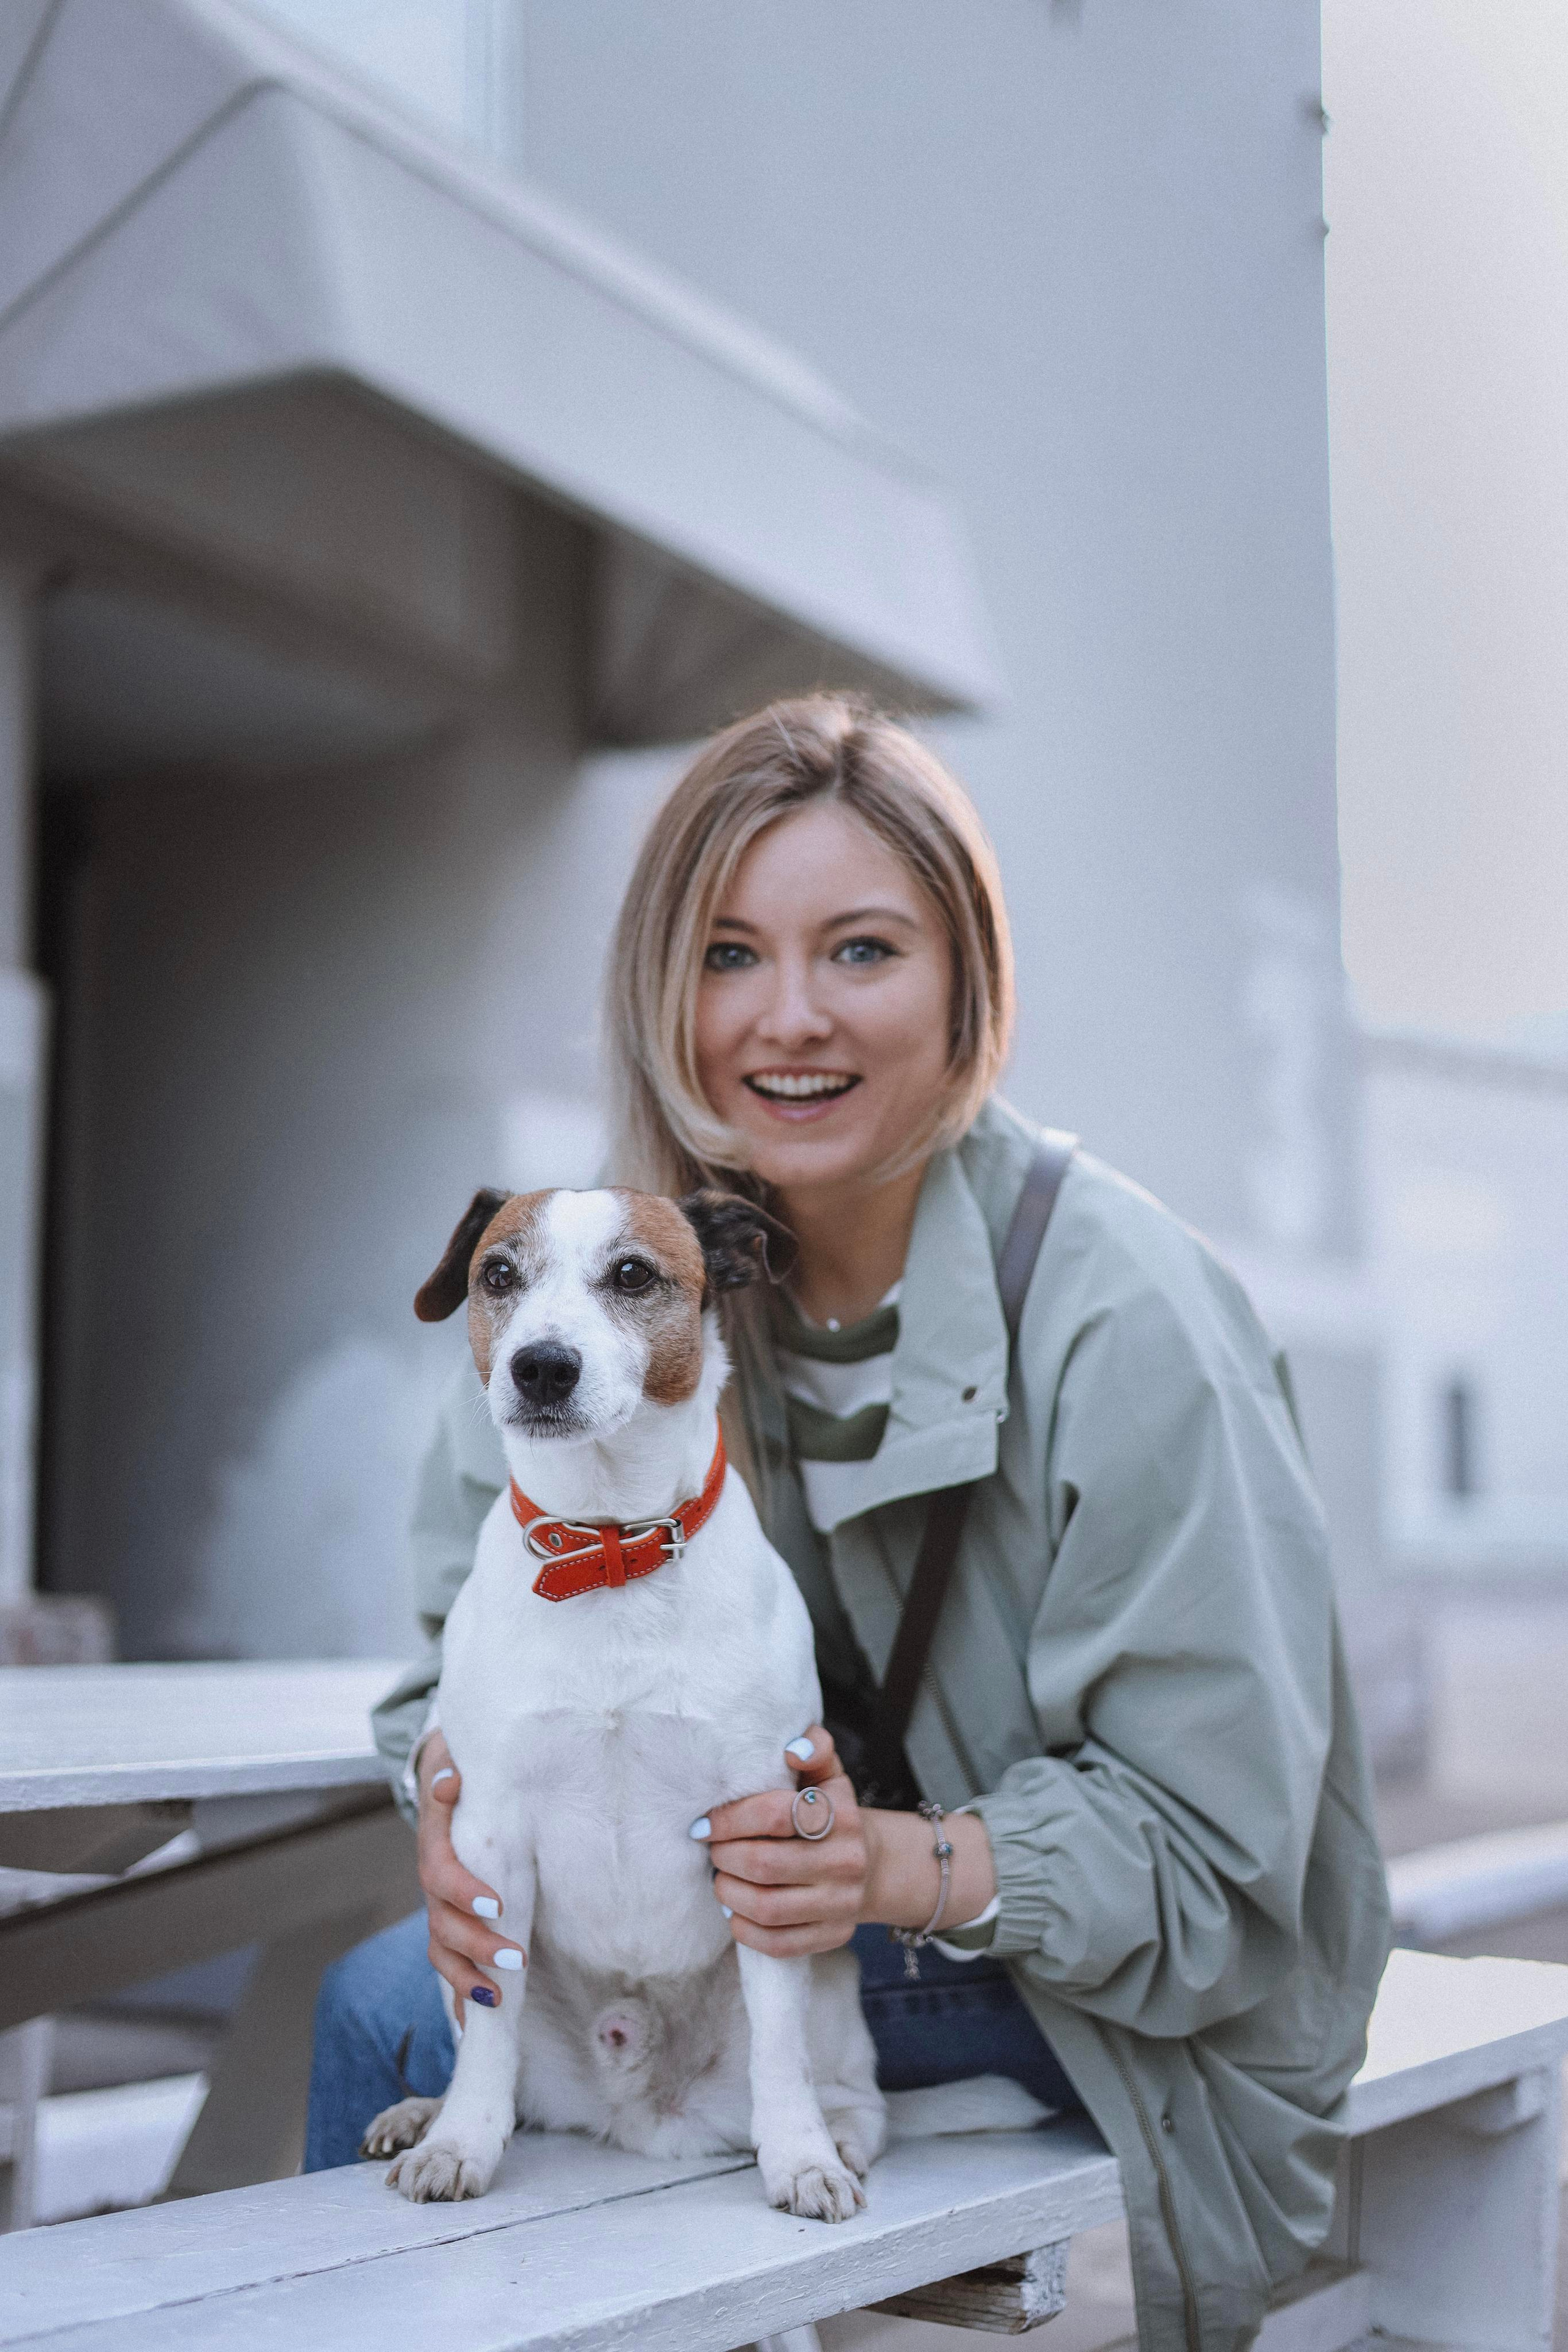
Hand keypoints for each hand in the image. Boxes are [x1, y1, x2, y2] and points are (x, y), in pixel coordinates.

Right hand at [415, 1733, 525, 2008]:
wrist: (445, 1781)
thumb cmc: (459, 1777)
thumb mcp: (453, 1766)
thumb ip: (449, 1775)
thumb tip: (450, 1781)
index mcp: (434, 1850)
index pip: (441, 1875)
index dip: (464, 1892)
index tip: (496, 1904)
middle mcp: (433, 1889)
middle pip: (444, 1926)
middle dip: (477, 1947)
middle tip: (516, 1957)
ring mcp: (441, 1912)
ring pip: (443, 1954)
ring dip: (467, 1980)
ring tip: (496, 2000)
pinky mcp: (453, 1928)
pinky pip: (451, 1967)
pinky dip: (460, 1998)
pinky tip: (473, 2027)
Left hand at [696, 1727, 998, 1957]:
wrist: (874, 1865)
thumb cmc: (833, 1813)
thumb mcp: (829, 1775)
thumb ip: (814, 1748)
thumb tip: (792, 1747)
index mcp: (842, 1815)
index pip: (775, 1814)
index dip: (730, 1819)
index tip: (705, 1824)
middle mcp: (846, 1861)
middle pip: (764, 1864)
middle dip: (724, 1856)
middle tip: (713, 1850)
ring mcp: (841, 1904)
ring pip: (767, 1907)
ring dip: (729, 1892)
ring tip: (721, 1878)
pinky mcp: (832, 1936)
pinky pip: (778, 1943)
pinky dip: (745, 1928)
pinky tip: (736, 1910)